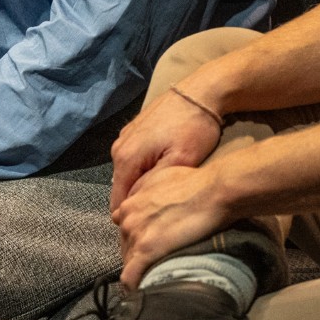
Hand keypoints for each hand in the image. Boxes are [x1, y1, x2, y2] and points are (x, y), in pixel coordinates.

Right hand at [109, 88, 224, 209]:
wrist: (201, 91)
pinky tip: (164, 174)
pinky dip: (145, 170)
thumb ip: (155, 185)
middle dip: (137, 204)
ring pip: (129, 174)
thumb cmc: (195, 126)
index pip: (118, 202)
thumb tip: (139, 204)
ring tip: (164, 197)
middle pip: (122, 188)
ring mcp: (125, 137)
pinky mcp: (135, 131)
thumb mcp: (181, 160)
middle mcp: (119, 148)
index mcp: (126, 158)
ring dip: (142, 186)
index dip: (132, 218)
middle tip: (160, 216)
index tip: (148, 228)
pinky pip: (135, 160)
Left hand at [112, 163, 233, 288]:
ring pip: (128, 263)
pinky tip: (146, 293)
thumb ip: (147, 189)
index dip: (137, 241)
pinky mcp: (146, 251)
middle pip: (125, 248)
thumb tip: (147, 199)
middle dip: (138, 258)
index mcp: (131, 204)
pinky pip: (130, 278)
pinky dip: (135, 287)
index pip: (124, 231)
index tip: (150, 249)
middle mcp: (127, 219)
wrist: (214, 191)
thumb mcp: (164, 176)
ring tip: (155, 281)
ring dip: (140, 273)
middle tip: (157, 266)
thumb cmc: (196, 183)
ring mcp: (136, 235)